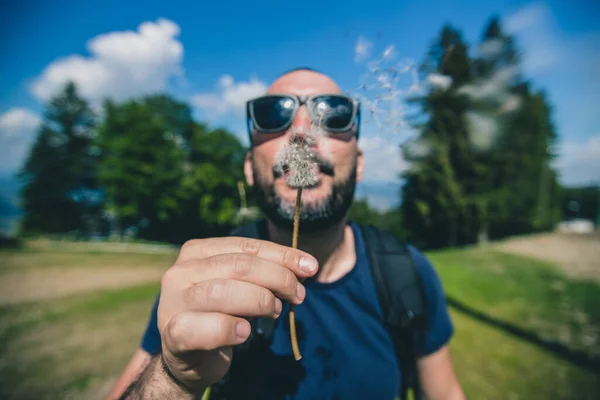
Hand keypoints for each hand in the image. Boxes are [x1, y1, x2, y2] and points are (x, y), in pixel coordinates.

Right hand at [156, 236, 318, 392]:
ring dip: (258, 301)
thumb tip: (305, 267)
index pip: (246, 246)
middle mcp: (181, 271)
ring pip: (221, 292)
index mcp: (197, 251)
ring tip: (274, 311)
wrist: (187, 357)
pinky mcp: (172, 333)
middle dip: (277, 278)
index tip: (311, 267)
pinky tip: (244, 332)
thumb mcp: (242, 288)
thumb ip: (263, 274)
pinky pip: (202, 327)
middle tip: (298, 295)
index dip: (282, 255)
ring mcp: (173, 301)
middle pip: (238, 266)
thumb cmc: (219, 315)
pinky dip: (228, 329)